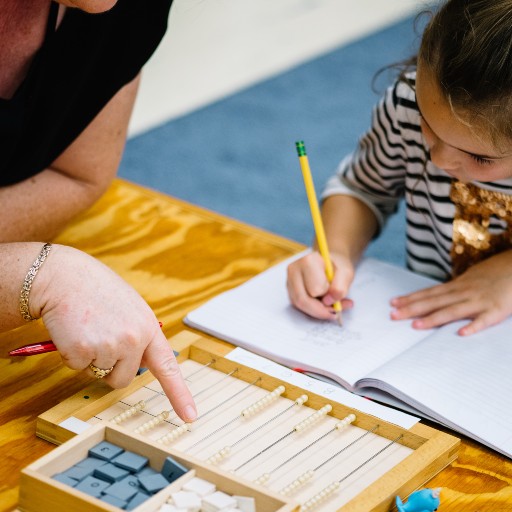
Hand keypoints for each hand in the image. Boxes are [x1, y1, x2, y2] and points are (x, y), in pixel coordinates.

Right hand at [31, 245, 196, 421]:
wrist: (65, 277)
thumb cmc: (96, 291)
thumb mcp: (131, 308)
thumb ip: (140, 334)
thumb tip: (140, 362)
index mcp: (148, 327)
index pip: (168, 366)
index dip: (179, 394)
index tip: (190, 416)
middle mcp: (134, 338)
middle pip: (124, 378)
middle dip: (110, 366)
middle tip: (101, 335)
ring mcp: (110, 345)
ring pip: (100, 374)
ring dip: (91, 358)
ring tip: (88, 328)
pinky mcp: (83, 351)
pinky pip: (78, 367)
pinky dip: (72, 354)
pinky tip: (74, 330)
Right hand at [286, 251, 353, 320]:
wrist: (329, 262)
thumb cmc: (337, 266)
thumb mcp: (346, 274)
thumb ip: (340, 287)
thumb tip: (328, 302)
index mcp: (308, 261)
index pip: (315, 289)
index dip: (328, 295)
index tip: (338, 293)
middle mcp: (294, 270)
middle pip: (302, 300)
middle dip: (321, 310)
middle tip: (336, 312)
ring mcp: (289, 280)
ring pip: (299, 305)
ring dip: (317, 311)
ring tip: (332, 307)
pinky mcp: (289, 289)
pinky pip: (298, 306)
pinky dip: (312, 309)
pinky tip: (323, 305)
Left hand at [390, 250, 511, 335]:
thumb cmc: (497, 272)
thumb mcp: (473, 277)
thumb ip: (457, 287)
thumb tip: (439, 293)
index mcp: (458, 284)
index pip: (429, 292)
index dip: (411, 298)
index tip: (393, 303)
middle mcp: (464, 291)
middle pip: (434, 301)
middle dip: (412, 309)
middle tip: (393, 315)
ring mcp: (480, 300)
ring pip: (452, 310)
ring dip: (433, 318)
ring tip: (415, 326)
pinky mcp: (498, 309)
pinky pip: (484, 319)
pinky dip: (473, 325)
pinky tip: (461, 333)